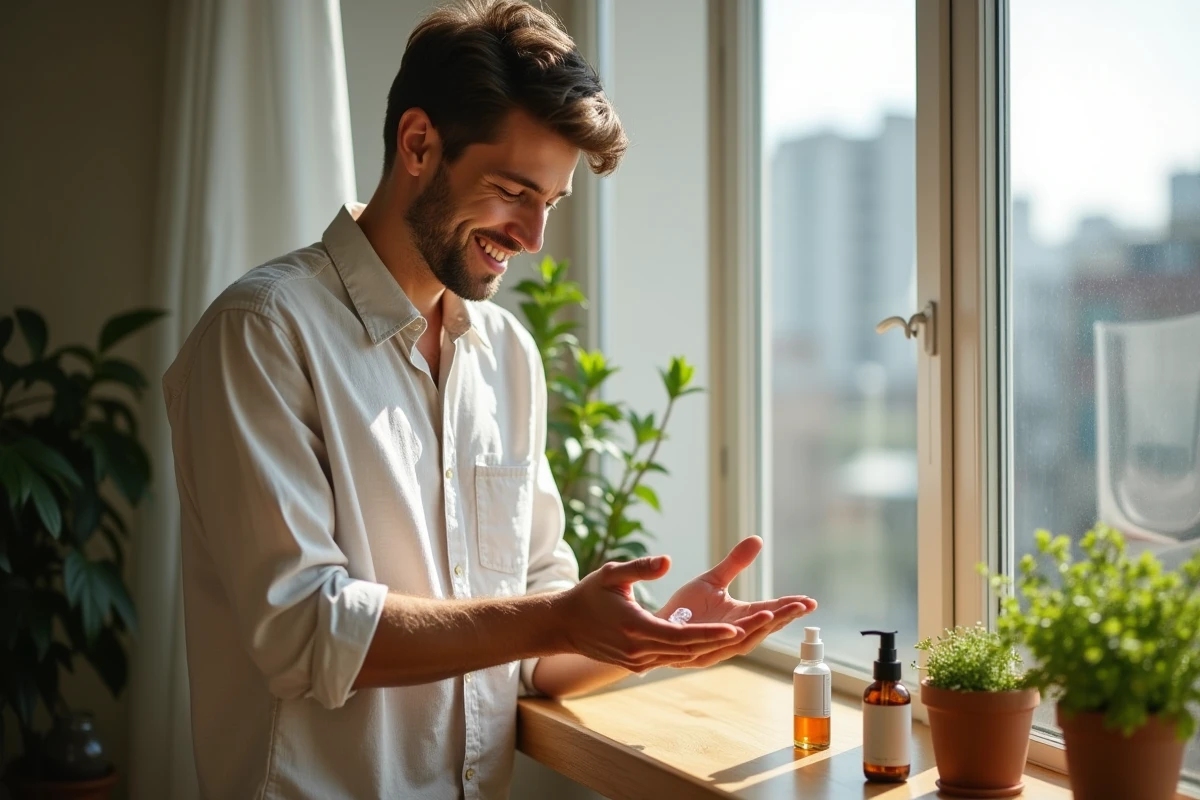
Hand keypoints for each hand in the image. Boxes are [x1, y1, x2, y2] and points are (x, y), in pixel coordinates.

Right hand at [559, 556, 749, 671]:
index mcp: (636, 630)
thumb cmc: (588, 595)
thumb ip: (641, 568)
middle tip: (752, 630)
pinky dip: (693, 652)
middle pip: (689, 650)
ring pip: (683, 658)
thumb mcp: (612, 573)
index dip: (711, 633)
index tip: (737, 627)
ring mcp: (638, 662)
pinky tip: (712, 642)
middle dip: (722, 641)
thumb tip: (667, 561)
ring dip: (711, 648)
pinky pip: (671, 659)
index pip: (683, 636)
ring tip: (743, 635)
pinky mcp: (637, 665)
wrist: (563, 625)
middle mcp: (640, 652)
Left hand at [654, 536, 816, 668]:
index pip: (771, 612)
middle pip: (765, 626)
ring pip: (748, 637)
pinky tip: (750, 623)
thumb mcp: (714, 579)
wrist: (656, 624)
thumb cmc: (686, 607)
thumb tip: (758, 538)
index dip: (790, 607)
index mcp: (740, 617)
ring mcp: (719, 643)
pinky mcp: (702, 649)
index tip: (811, 601)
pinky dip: (739, 634)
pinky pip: (723, 643)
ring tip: (783, 611)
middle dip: (786, 617)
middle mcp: (733, 633)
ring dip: (766, 626)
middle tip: (805, 605)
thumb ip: (736, 563)